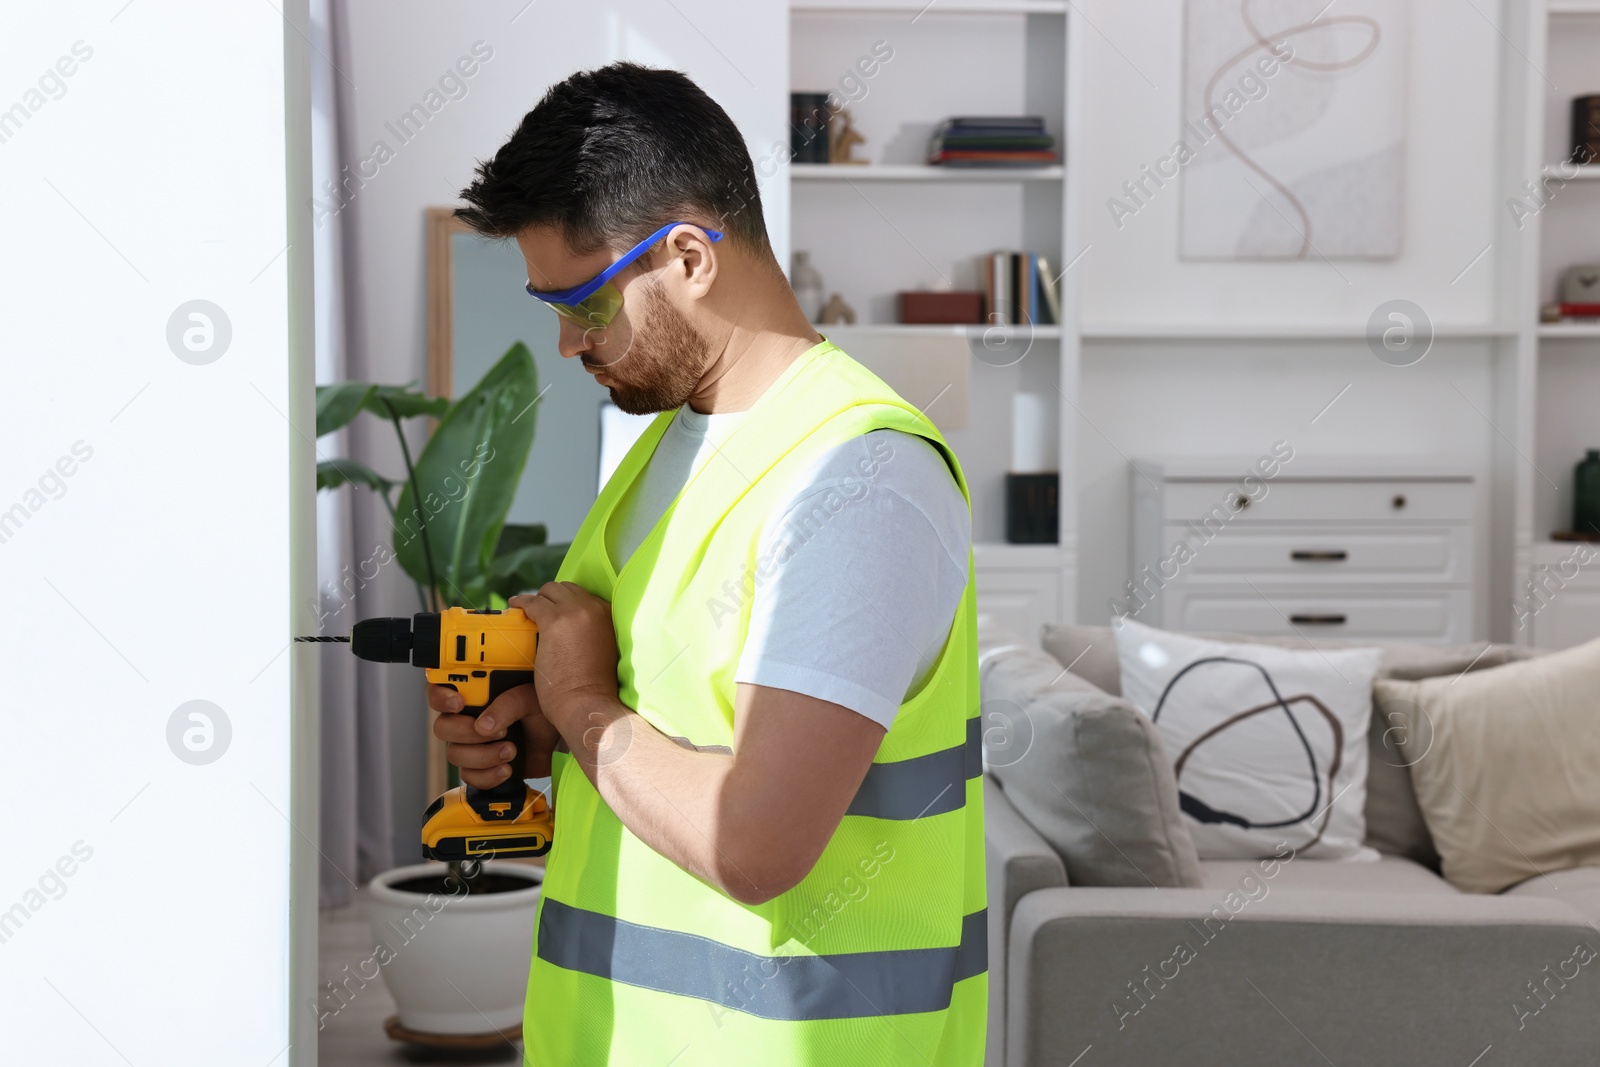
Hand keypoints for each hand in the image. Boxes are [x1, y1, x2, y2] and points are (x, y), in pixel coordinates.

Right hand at [428, 681, 560, 789]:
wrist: (559, 738)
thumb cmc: (542, 710)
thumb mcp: (530, 697)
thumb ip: (508, 704)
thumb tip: (483, 726)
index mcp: (473, 695)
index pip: (439, 691)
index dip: (440, 697)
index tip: (458, 703)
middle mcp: (466, 719)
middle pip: (442, 728)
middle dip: (466, 733)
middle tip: (498, 732)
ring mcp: (471, 745)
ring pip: (455, 754)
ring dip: (483, 756)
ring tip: (511, 750)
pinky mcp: (481, 767)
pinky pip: (470, 777)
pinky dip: (488, 775)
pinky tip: (507, 769)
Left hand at [510, 583, 620, 735]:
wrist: (588, 703)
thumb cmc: (595, 689)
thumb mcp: (602, 651)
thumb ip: (593, 635)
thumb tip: (574, 634)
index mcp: (609, 616)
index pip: (584, 597)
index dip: (567, 603)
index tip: (557, 611)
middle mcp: (595, 608)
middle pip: (567, 589)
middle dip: (552, 597)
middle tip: (539, 610)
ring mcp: (574, 613)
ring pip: (550, 591)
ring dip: (538, 598)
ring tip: (526, 608)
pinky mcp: (554, 622)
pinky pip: (532, 603)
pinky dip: (521, 602)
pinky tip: (515, 606)